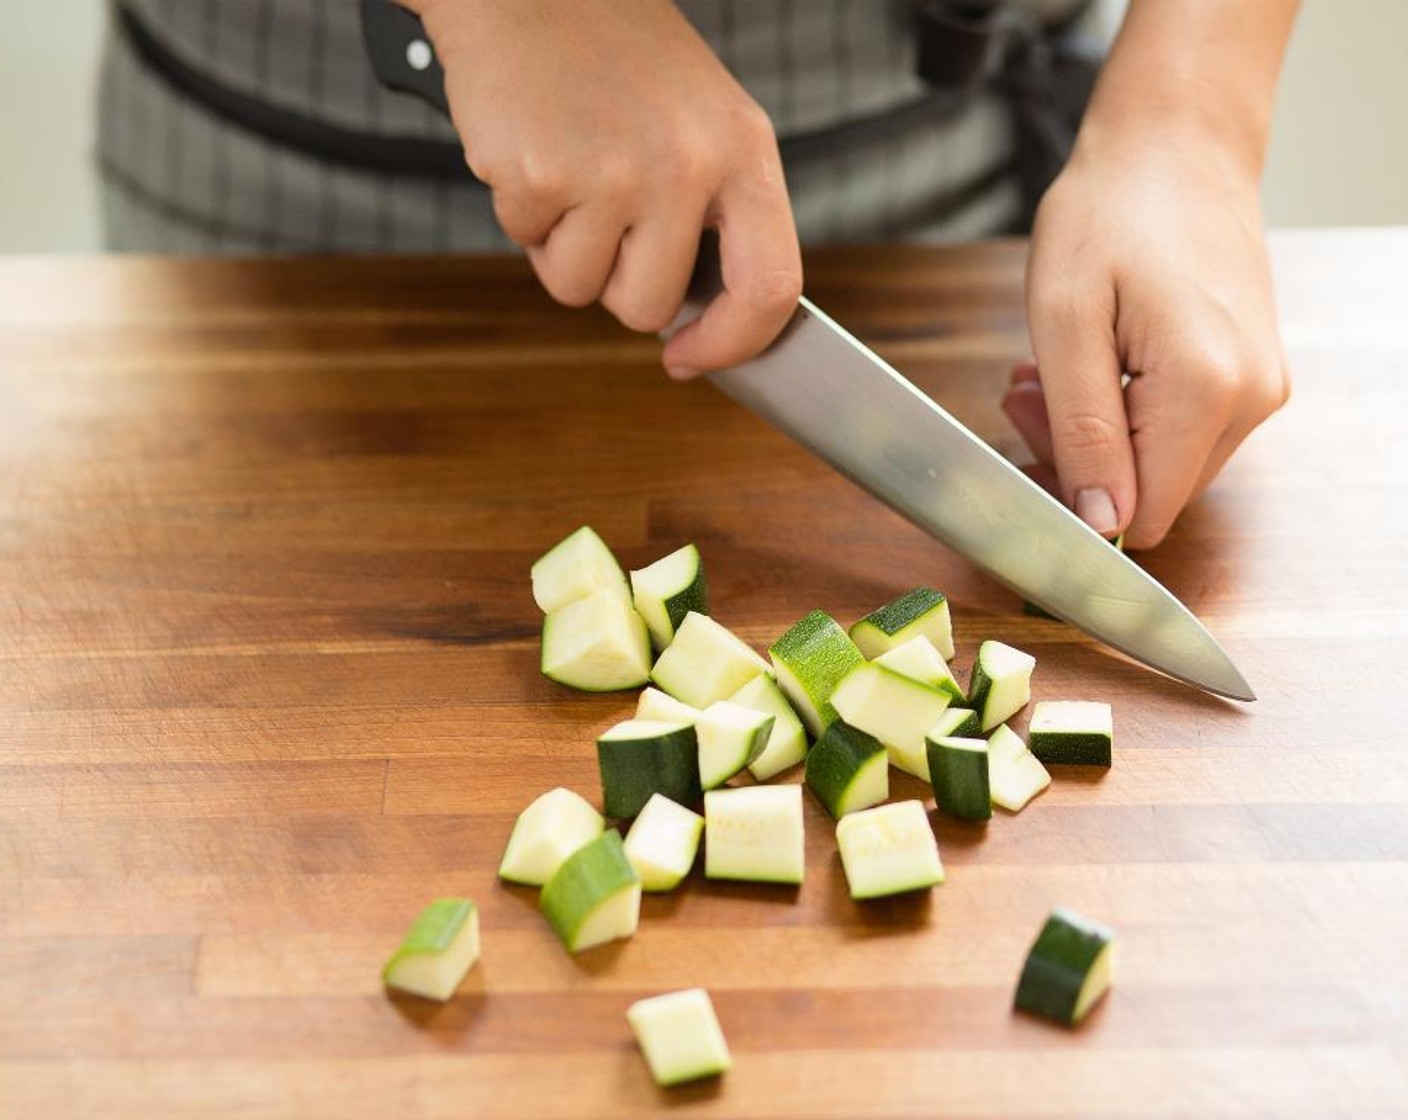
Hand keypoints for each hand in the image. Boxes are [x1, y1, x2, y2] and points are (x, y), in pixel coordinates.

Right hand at [413, 0, 801, 374]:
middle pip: (649, 306)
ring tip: (568, 167)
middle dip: (614, 281)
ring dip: (562, 247)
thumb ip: (715, 216)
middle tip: (602, 212)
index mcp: (744, 151)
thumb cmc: (616, 56)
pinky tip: (534, 148)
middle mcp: (689, 164)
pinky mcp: (543, 173)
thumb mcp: (701, 121)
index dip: (732, 344)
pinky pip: (527, 245)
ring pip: (580, 288)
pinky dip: (522, 212)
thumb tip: (697, 322)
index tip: (692, 358)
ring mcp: (616, 171)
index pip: (770, 287)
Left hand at [1006, 130, 1290, 548]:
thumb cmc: (1110, 211)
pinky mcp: (1251, 373)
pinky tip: (1091, 361)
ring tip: (1050, 366)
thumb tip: (1101, 521)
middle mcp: (1251, 399)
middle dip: (1078, 456)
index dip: (1075, 497)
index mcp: (1207, 390)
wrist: (1175, 142)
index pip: (1142, 514)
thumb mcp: (1065, 321)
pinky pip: (1181, 426)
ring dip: (1095, 430)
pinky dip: (1126, 408)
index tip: (1029, 430)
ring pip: (1163, 461)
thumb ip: (1083, 429)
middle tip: (1024, 389)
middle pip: (1153, 490)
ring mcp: (1259, 386)